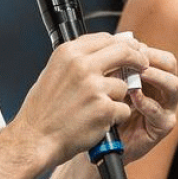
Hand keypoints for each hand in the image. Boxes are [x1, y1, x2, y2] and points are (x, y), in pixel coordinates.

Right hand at [14, 32, 147, 163]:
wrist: (35, 139)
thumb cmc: (42, 111)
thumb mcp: (54, 73)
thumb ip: (79, 60)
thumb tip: (106, 51)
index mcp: (68, 53)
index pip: (106, 38)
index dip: (123, 44)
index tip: (132, 49)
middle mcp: (82, 66)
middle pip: (124, 52)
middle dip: (137, 58)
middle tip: (142, 64)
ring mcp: (94, 87)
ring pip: (124, 86)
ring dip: (117, 98)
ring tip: (96, 110)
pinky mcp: (104, 109)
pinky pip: (123, 109)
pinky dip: (115, 117)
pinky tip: (99, 122)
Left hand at [114, 43, 177, 162]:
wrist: (101, 139)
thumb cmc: (106, 108)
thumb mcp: (110, 83)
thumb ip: (116, 67)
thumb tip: (116, 46)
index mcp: (153, 76)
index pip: (159, 55)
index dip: (145, 49)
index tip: (128, 47)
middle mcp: (163, 90)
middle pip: (170, 65)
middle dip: (152, 59)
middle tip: (135, 58)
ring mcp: (166, 108)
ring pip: (173, 85)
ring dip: (155, 76)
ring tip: (139, 74)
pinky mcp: (163, 125)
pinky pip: (160, 111)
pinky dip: (146, 102)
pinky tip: (133, 97)